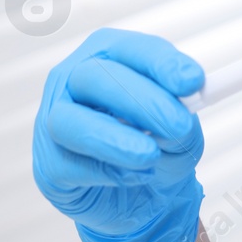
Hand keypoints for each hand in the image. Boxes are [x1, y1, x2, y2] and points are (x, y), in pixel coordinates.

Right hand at [32, 29, 206, 241]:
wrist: (145, 193)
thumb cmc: (161, 143)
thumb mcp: (183, 129)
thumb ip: (181, 117)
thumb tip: (178, 118)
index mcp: (111, 55)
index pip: (131, 48)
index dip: (161, 63)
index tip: (193, 82)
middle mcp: (75, 79)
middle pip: (95, 76)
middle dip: (141, 101)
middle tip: (178, 125)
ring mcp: (54, 120)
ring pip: (69, 121)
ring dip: (115, 138)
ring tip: (150, 156)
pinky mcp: (49, 163)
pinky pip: (66, 164)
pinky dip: (105, 172)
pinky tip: (133, 176)